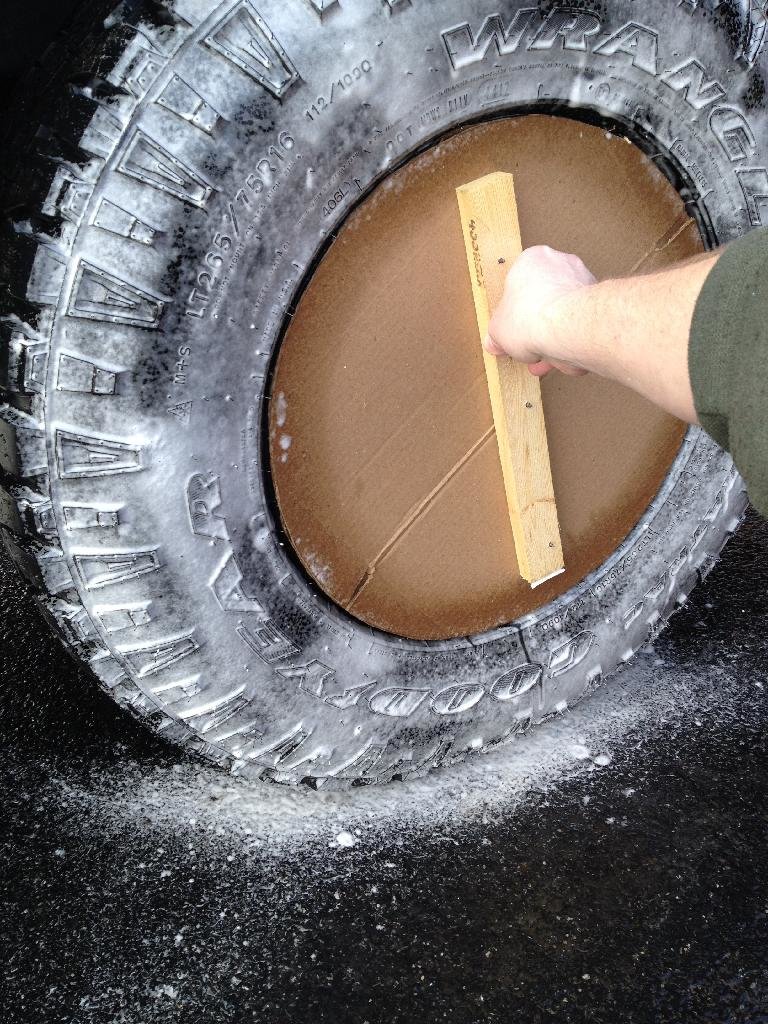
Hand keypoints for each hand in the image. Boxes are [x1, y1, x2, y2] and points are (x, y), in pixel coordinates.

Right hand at [485, 245, 596, 376]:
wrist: (567, 327)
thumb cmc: (530, 317)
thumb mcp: (498, 330)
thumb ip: (497, 335)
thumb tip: (495, 342)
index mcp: (532, 260)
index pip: (520, 287)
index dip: (515, 315)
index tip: (514, 331)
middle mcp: (561, 263)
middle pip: (545, 302)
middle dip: (538, 331)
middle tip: (531, 350)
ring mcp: (583, 280)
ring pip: (566, 316)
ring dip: (555, 341)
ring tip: (547, 362)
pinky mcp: (600, 301)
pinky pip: (582, 324)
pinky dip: (574, 342)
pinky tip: (565, 360)